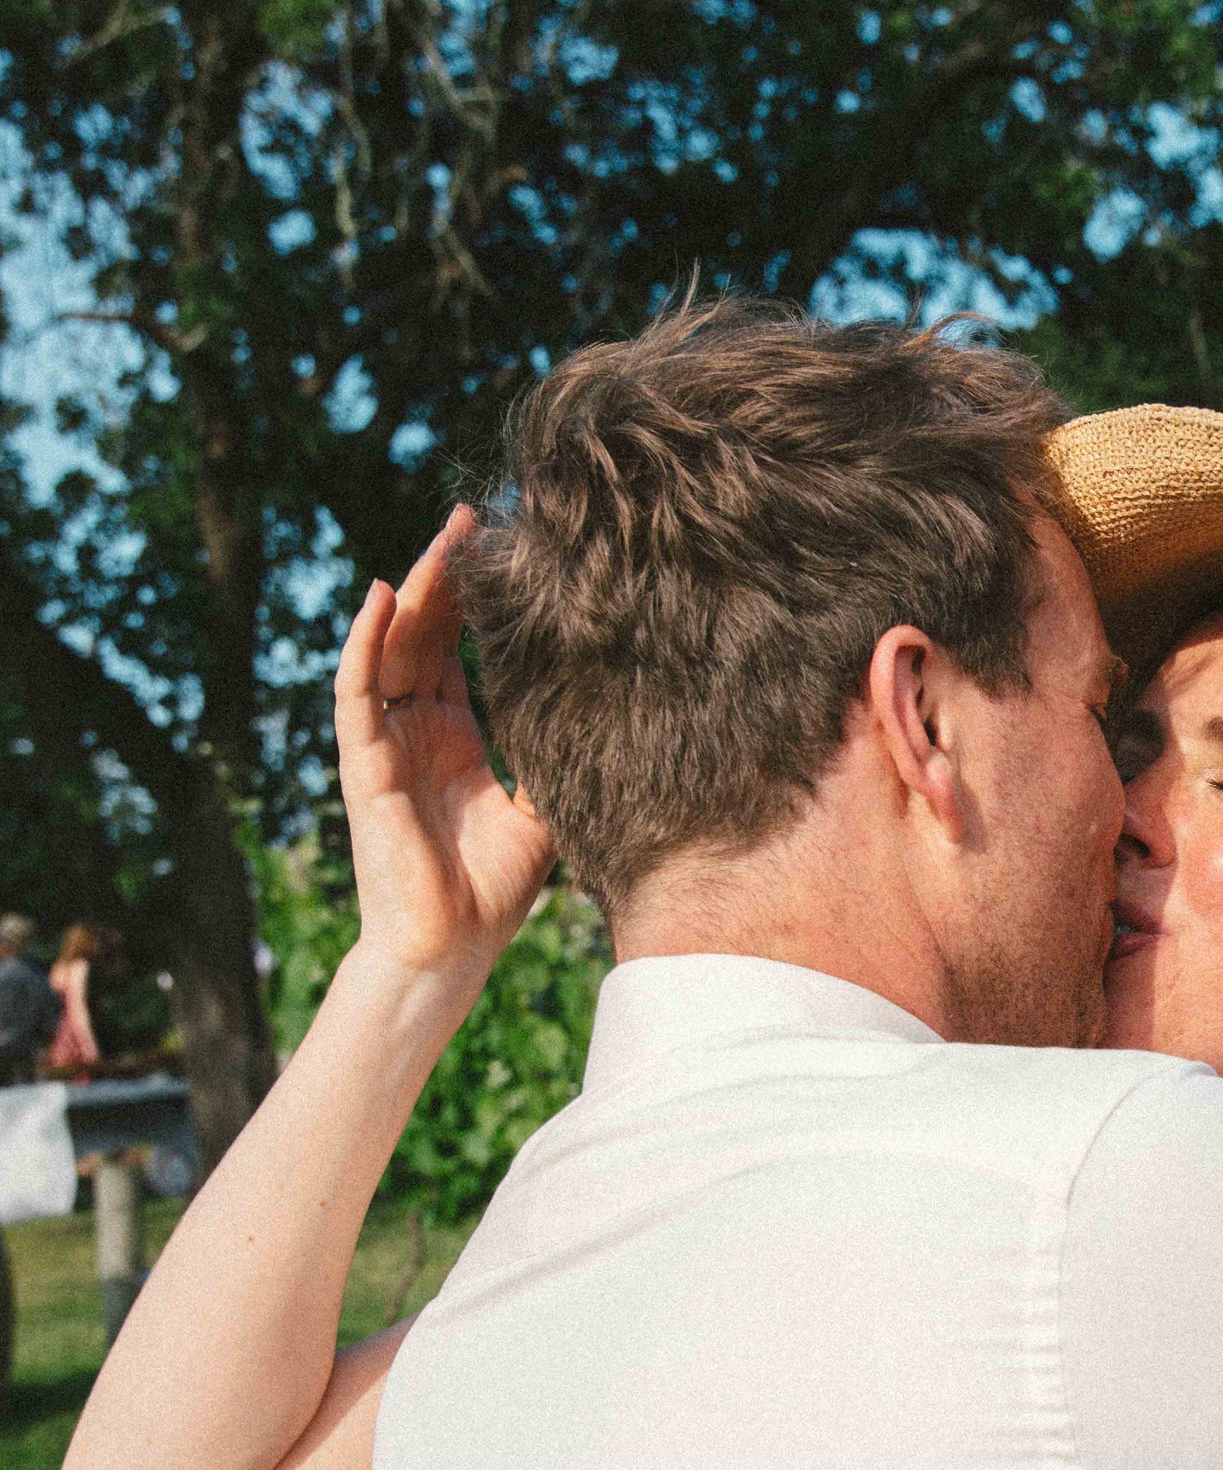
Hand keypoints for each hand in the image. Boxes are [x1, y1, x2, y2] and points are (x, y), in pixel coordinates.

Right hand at [336, 513, 555, 997]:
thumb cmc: (492, 892)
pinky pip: (357, 694)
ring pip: (390, 651)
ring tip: (437, 543)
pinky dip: (365, 644)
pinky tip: (382, 596)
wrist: (451, 950)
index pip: (456, 653)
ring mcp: (386, 747)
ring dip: (411, 594)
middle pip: (423, 637)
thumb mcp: (544, 810)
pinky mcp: (364, 767)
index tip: (505, 552)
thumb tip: (617, 711)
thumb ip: (558, 757)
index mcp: (454, 739)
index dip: (474, 603)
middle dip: (445, 578)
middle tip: (471, 519)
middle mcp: (416, 734)